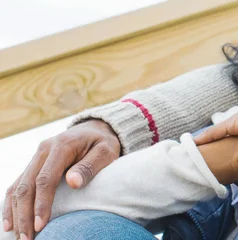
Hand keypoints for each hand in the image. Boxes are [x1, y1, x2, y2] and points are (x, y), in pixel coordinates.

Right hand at [3, 119, 120, 237]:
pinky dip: (11, 205)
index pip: (45, 179)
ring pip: (18, 187)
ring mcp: (36, 158)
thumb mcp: (106, 151)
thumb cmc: (103, 143)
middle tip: (26, 239)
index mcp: (61, 146)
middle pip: (26, 186)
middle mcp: (43, 150)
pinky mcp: (33, 165)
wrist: (95, 129)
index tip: (41, 225)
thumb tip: (72, 183)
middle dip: (24, 215)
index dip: (41, 204)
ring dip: (15, 213)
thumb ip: (90, 166)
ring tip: (18, 237)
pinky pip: (17, 186)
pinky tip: (10, 223)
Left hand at [194, 78, 237, 145]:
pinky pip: (217, 132)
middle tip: (197, 144)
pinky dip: (206, 137)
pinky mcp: (237, 124)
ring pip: (217, 131)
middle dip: (211, 136)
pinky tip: (196, 143)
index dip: (228, 134)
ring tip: (192, 144)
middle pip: (224, 129)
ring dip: (205, 137)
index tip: (218, 141)